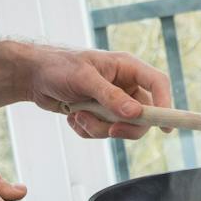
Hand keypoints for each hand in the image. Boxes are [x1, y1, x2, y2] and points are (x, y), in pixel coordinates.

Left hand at [21, 46, 173, 140]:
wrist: (33, 77)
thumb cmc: (58, 67)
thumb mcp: (84, 79)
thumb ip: (110, 97)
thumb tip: (135, 113)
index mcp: (127, 68)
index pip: (158, 84)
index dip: (166, 104)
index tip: (167, 128)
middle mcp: (124, 85)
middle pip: (144, 114)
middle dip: (126, 126)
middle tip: (110, 131)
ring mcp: (112, 102)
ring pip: (121, 128)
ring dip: (99, 128)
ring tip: (78, 115)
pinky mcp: (99, 115)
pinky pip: (103, 133)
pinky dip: (88, 130)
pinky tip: (73, 116)